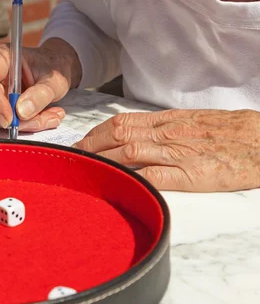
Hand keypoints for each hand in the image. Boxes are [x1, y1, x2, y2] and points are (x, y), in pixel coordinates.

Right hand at [0, 38, 81, 131]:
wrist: (57, 67)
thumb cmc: (54, 66)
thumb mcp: (55, 80)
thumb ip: (40, 94)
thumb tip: (21, 111)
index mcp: (3, 57)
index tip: (11, 118)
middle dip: (14, 118)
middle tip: (40, 120)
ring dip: (25, 123)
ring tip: (50, 116)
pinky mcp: (1, 102)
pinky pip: (6, 119)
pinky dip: (27, 123)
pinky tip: (46, 116)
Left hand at [73, 108, 259, 191]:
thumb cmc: (231, 132)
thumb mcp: (194, 122)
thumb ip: (167, 128)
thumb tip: (141, 134)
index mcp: (168, 120)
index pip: (122, 121)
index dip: (97, 131)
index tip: (82, 141)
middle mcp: (167, 133)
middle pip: (118, 133)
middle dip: (90, 145)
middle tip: (72, 156)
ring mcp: (178, 152)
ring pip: (130, 151)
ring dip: (102, 160)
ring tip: (83, 170)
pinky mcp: (190, 174)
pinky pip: (156, 175)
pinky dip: (133, 178)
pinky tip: (117, 184)